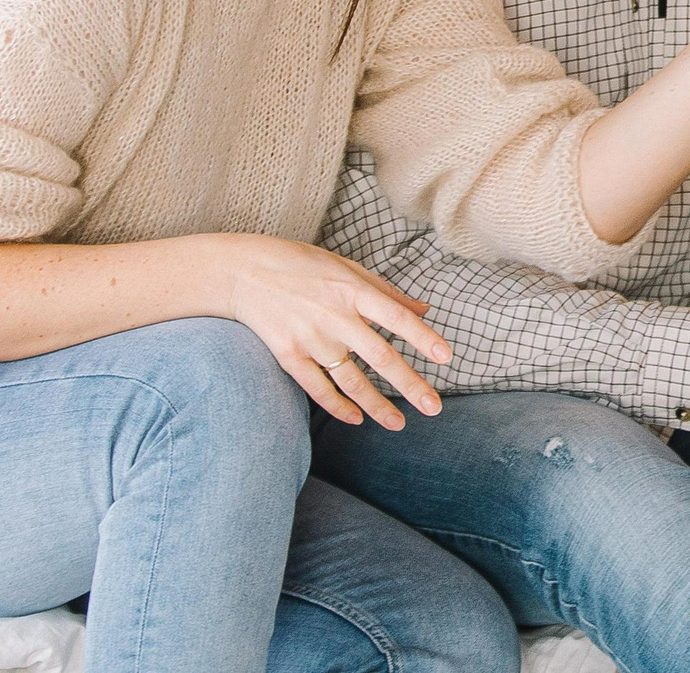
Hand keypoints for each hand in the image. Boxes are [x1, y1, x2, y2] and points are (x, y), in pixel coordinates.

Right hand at [215, 235, 452, 429]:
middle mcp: (334, 316)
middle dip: (410, 385)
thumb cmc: (301, 264)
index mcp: (352, 290)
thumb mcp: (346, 266)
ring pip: (351, 381)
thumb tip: (424, 309)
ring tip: (399, 424)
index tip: (445, 357)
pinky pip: (318, 388)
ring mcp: (310, 339)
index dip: (422, 337)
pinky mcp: (288, 355)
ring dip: (378, 406)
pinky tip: (357, 418)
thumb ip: (386, 291)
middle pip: (380, 357)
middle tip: (434, 408)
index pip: (396, 317)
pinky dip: (338, 406)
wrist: (243, 272)